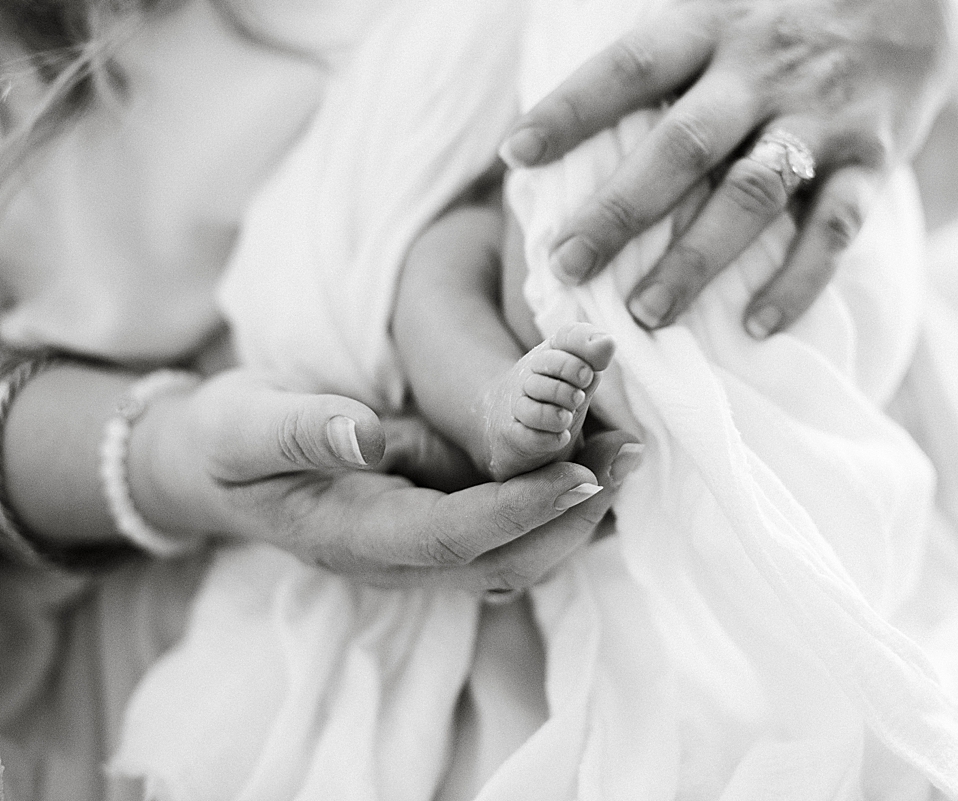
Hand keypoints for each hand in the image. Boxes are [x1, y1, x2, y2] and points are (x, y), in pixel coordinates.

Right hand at [129, 370, 641, 591]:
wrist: (217, 469)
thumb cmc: (229, 443)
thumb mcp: (244, 425)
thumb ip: (301, 430)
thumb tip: (366, 434)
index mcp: (355, 536)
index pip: (452, 535)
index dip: (519, 511)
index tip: (581, 475)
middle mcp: (401, 557)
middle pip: (504, 557)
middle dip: (573, 514)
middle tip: (629, 455)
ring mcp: (424, 546)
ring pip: (519, 551)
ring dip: (577, 511)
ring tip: (628, 450)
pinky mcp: (440, 521)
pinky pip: (512, 526)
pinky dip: (559, 499)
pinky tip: (596, 455)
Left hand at [500, 0, 957, 336]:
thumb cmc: (789, 17)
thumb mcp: (724, 9)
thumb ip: (666, 61)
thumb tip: (569, 123)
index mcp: (715, 26)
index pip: (632, 65)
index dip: (572, 108)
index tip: (516, 155)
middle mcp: (764, 70)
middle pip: (683, 144)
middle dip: (621, 209)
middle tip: (568, 265)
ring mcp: (821, 117)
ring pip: (752, 194)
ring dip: (697, 258)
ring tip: (646, 312)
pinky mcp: (873, 160)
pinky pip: (835, 229)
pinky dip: (797, 282)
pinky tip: (756, 328)